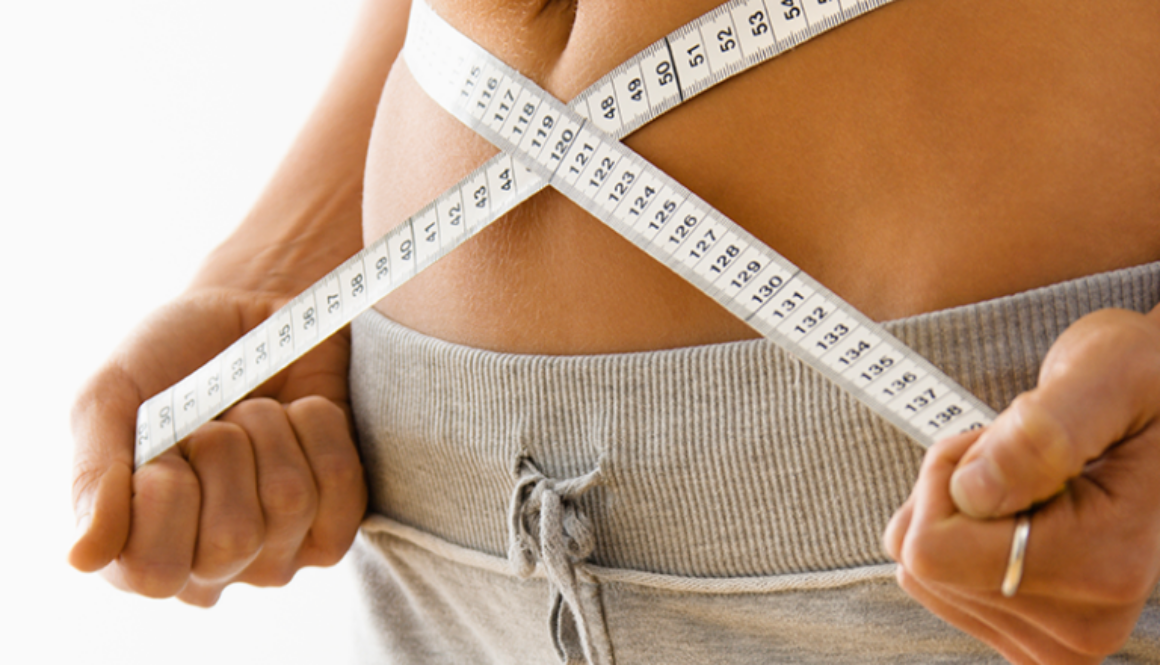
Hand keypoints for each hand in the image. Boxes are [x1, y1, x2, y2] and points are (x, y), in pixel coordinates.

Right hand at [69, 288, 365, 605]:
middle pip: (233, 539)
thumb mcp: (109, 401)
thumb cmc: (171, 359)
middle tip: (213, 422)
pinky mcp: (337, 518)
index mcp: (138, 552)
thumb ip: (91, 477)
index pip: (157, 572)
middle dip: (222, 450)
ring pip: (290, 500)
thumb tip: (83, 558)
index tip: (164, 444)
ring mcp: (280, 550)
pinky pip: (341, 483)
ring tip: (253, 409)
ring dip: (269, 427)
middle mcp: (211, 569)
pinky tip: (298, 414)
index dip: (164, 490)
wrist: (249, 306)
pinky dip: (318, 425)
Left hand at [884, 307, 1159, 663]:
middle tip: (1016, 457)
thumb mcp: (1106, 377)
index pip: (933, 550)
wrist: (1158, 410)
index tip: (1004, 440)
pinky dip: (956, 536)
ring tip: (1024, 481)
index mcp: (1103, 566)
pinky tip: (1014, 513)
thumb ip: (1041, 432)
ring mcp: (1057, 640)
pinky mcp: (1029, 634)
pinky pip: (935, 584)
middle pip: (923, 564)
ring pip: (924, 574)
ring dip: (954, 512)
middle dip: (951, 491)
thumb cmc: (1137, 380)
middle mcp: (1084, 624)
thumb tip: (972, 493)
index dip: (948, 475)